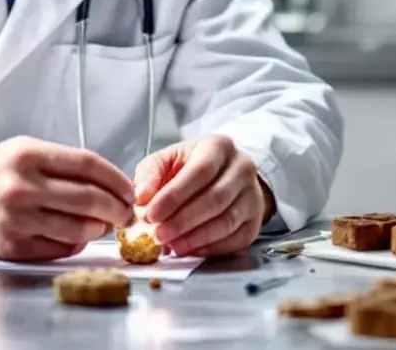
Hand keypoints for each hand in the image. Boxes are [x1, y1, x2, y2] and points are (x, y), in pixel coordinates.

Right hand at [0, 136, 134, 261]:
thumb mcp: (25, 150)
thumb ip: (63, 163)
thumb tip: (108, 183)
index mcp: (29, 155)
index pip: (88, 164)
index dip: (116, 178)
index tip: (129, 189)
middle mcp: (23, 186)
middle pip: (89, 198)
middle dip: (117, 208)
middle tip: (126, 213)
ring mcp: (18, 218)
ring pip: (78, 228)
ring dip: (99, 228)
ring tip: (103, 225)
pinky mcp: (13, 244)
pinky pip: (59, 248)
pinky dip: (75, 243)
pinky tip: (77, 235)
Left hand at [134, 135, 274, 257]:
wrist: (224, 175)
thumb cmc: (191, 167)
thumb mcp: (168, 160)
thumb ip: (150, 174)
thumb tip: (141, 197)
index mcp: (219, 146)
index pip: (199, 171)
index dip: (174, 195)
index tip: (151, 214)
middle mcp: (242, 168)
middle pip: (215, 199)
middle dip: (183, 221)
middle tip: (159, 234)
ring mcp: (253, 195)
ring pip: (226, 222)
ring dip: (196, 238)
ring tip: (172, 245)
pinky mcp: (255, 220)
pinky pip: (235, 239)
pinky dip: (210, 248)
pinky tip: (190, 249)